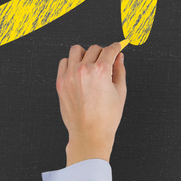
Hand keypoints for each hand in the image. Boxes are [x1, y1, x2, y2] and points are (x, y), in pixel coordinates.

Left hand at [56, 41, 126, 166]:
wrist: (89, 134)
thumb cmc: (106, 117)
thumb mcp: (120, 92)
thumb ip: (119, 70)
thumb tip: (119, 56)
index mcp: (101, 71)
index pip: (110, 50)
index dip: (116, 47)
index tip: (118, 47)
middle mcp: (84, 70)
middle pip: (94, 48)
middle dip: (102, 52)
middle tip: (106, 61)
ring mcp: (70, 75)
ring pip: (76, 50)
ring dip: (85, 54)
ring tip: (90, 64)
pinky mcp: (61, 82)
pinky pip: (64, 62)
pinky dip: (71, 62)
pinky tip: (78, 70)